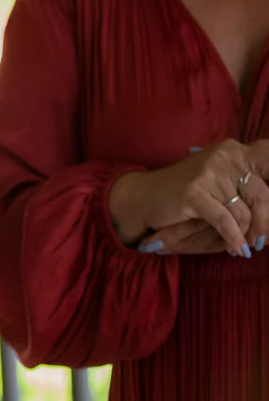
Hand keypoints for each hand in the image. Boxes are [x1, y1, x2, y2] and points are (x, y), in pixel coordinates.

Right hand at [109, 138, 268, 257]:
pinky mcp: (195, 192)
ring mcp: (209, 173)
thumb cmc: (186, 192)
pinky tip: (236, 249)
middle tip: (261, 241)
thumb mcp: (220, 181)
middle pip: (263, 195)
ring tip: (244, 247)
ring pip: (244, 212)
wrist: (144, 196)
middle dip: (265, 223)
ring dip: (246, 235)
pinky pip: (225, 221)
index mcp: (233, 151)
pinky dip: (233, 238)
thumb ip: (248, 186)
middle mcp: (225, 156)